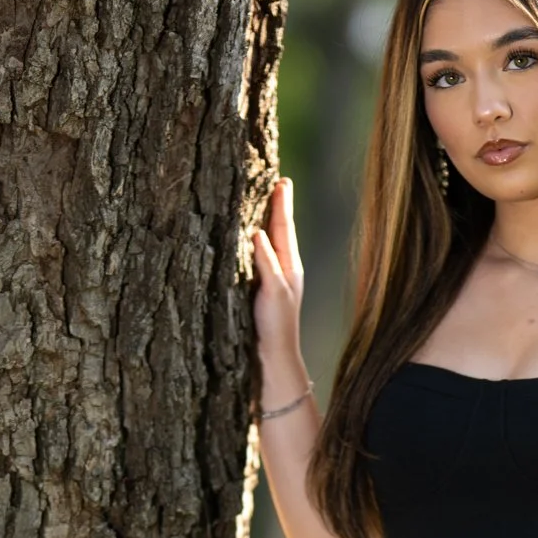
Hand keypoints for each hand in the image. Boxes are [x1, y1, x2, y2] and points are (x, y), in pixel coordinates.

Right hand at [252, 177, 304, 361]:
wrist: (274, 357)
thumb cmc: (276, 326)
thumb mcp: (274, 291)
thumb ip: (267, 261)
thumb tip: (257, 232)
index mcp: (289, 266)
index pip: (283, 227)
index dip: (281, 204)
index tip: (283, 179)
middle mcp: (282, 269)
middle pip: (278, 230)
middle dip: (275, 206)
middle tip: (276, 181)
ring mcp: (271, 279)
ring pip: (269, 243)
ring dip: (266, 222)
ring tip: (263, 202)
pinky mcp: (260, 290)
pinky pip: (257, 258)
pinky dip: (254, 243)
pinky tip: (249, 240)